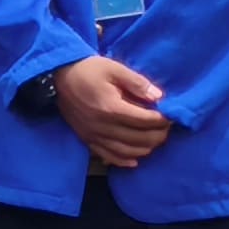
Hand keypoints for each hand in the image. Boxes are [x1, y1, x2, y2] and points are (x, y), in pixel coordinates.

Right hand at [51, 55, 170, 170]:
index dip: (162, 120)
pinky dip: (124, 161)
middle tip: (167, 128)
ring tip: (155, 140)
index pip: (145, 120)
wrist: (58, 77)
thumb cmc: (88, 70)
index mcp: (111, 107)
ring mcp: (93, 135)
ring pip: (126, 151)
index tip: (171, 116)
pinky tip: (135, 160)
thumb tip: (159, 96)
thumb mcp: (114, 68)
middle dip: (158, 135)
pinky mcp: (86, 139)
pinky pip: (107, 156)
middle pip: (138, 139)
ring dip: (145, 149)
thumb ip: (137, 83)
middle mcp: (103, 126)